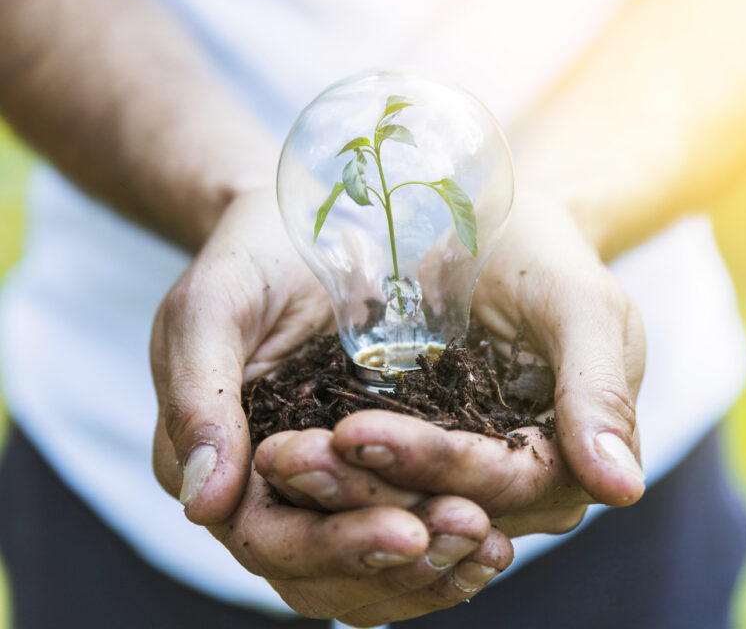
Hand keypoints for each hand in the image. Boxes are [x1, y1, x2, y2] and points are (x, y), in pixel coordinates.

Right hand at [149, 189, 512, 623]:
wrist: (299, 226)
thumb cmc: (250, 259)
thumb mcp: (213, 310)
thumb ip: (199, 396)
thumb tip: (203, 503)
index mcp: (223, 464)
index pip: (269, 538)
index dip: (335, 544)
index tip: (406, 529)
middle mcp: (271, 491)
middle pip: (327, 567)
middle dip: (398, 560)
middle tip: (470, 529)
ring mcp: (326, 483)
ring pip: (370, 566)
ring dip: (432, 568)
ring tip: (493, 544)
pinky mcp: (377, 464)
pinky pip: (405, 522)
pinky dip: (444, 546)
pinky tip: (497, 532)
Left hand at [256, 192, 644, 535]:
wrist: (499, 229)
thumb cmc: (546, 257)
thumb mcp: (581, 305)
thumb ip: (600, 388)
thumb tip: (622, 489)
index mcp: (565, 458)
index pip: (501, 485)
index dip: (432, 465)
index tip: (357, 433)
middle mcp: (513, 482)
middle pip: (442, 506)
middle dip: (366, 487)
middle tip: (290, 456)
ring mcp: (462, 469)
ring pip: (400, 505)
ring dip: (337, 491)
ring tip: (278, 457)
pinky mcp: (419, 449)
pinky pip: (376, 478)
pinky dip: (333, 475)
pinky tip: (283, 454)